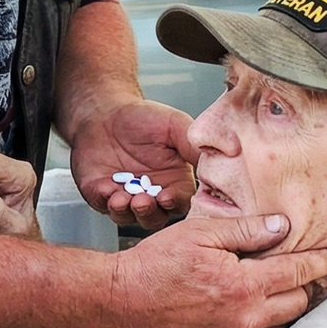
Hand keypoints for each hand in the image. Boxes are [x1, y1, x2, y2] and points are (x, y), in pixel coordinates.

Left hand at [70, 98, 195, 229]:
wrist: (105, 111)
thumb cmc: (143, 118)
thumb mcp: (174, 125)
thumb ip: (194, 145)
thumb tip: (225, 157)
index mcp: (175, 181)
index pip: (180, 202)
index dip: (174, 203)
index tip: (166, 197)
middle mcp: (152, 194)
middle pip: (155, 217)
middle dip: (148, 212)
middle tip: (142, 201)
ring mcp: (126, 197)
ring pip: (128, 217)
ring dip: (125, 210)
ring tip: (121, 197)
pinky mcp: (101, 194)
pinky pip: (102, 205)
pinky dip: (103, 200)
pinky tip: (105, 188)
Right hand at [110, 214, 326, 327]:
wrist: (123, 301)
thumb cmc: (157, 263)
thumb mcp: (201, 233)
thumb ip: (246, 230)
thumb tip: (283, 227)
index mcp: (243, 284)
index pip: (299, 272)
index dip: (324, 262)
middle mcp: (245, 318)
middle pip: (298, 303)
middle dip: (305, 285)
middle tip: (300, 269)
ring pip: (282, 326)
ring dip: (286, 307)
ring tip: (279, 290)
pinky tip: (254, 312)